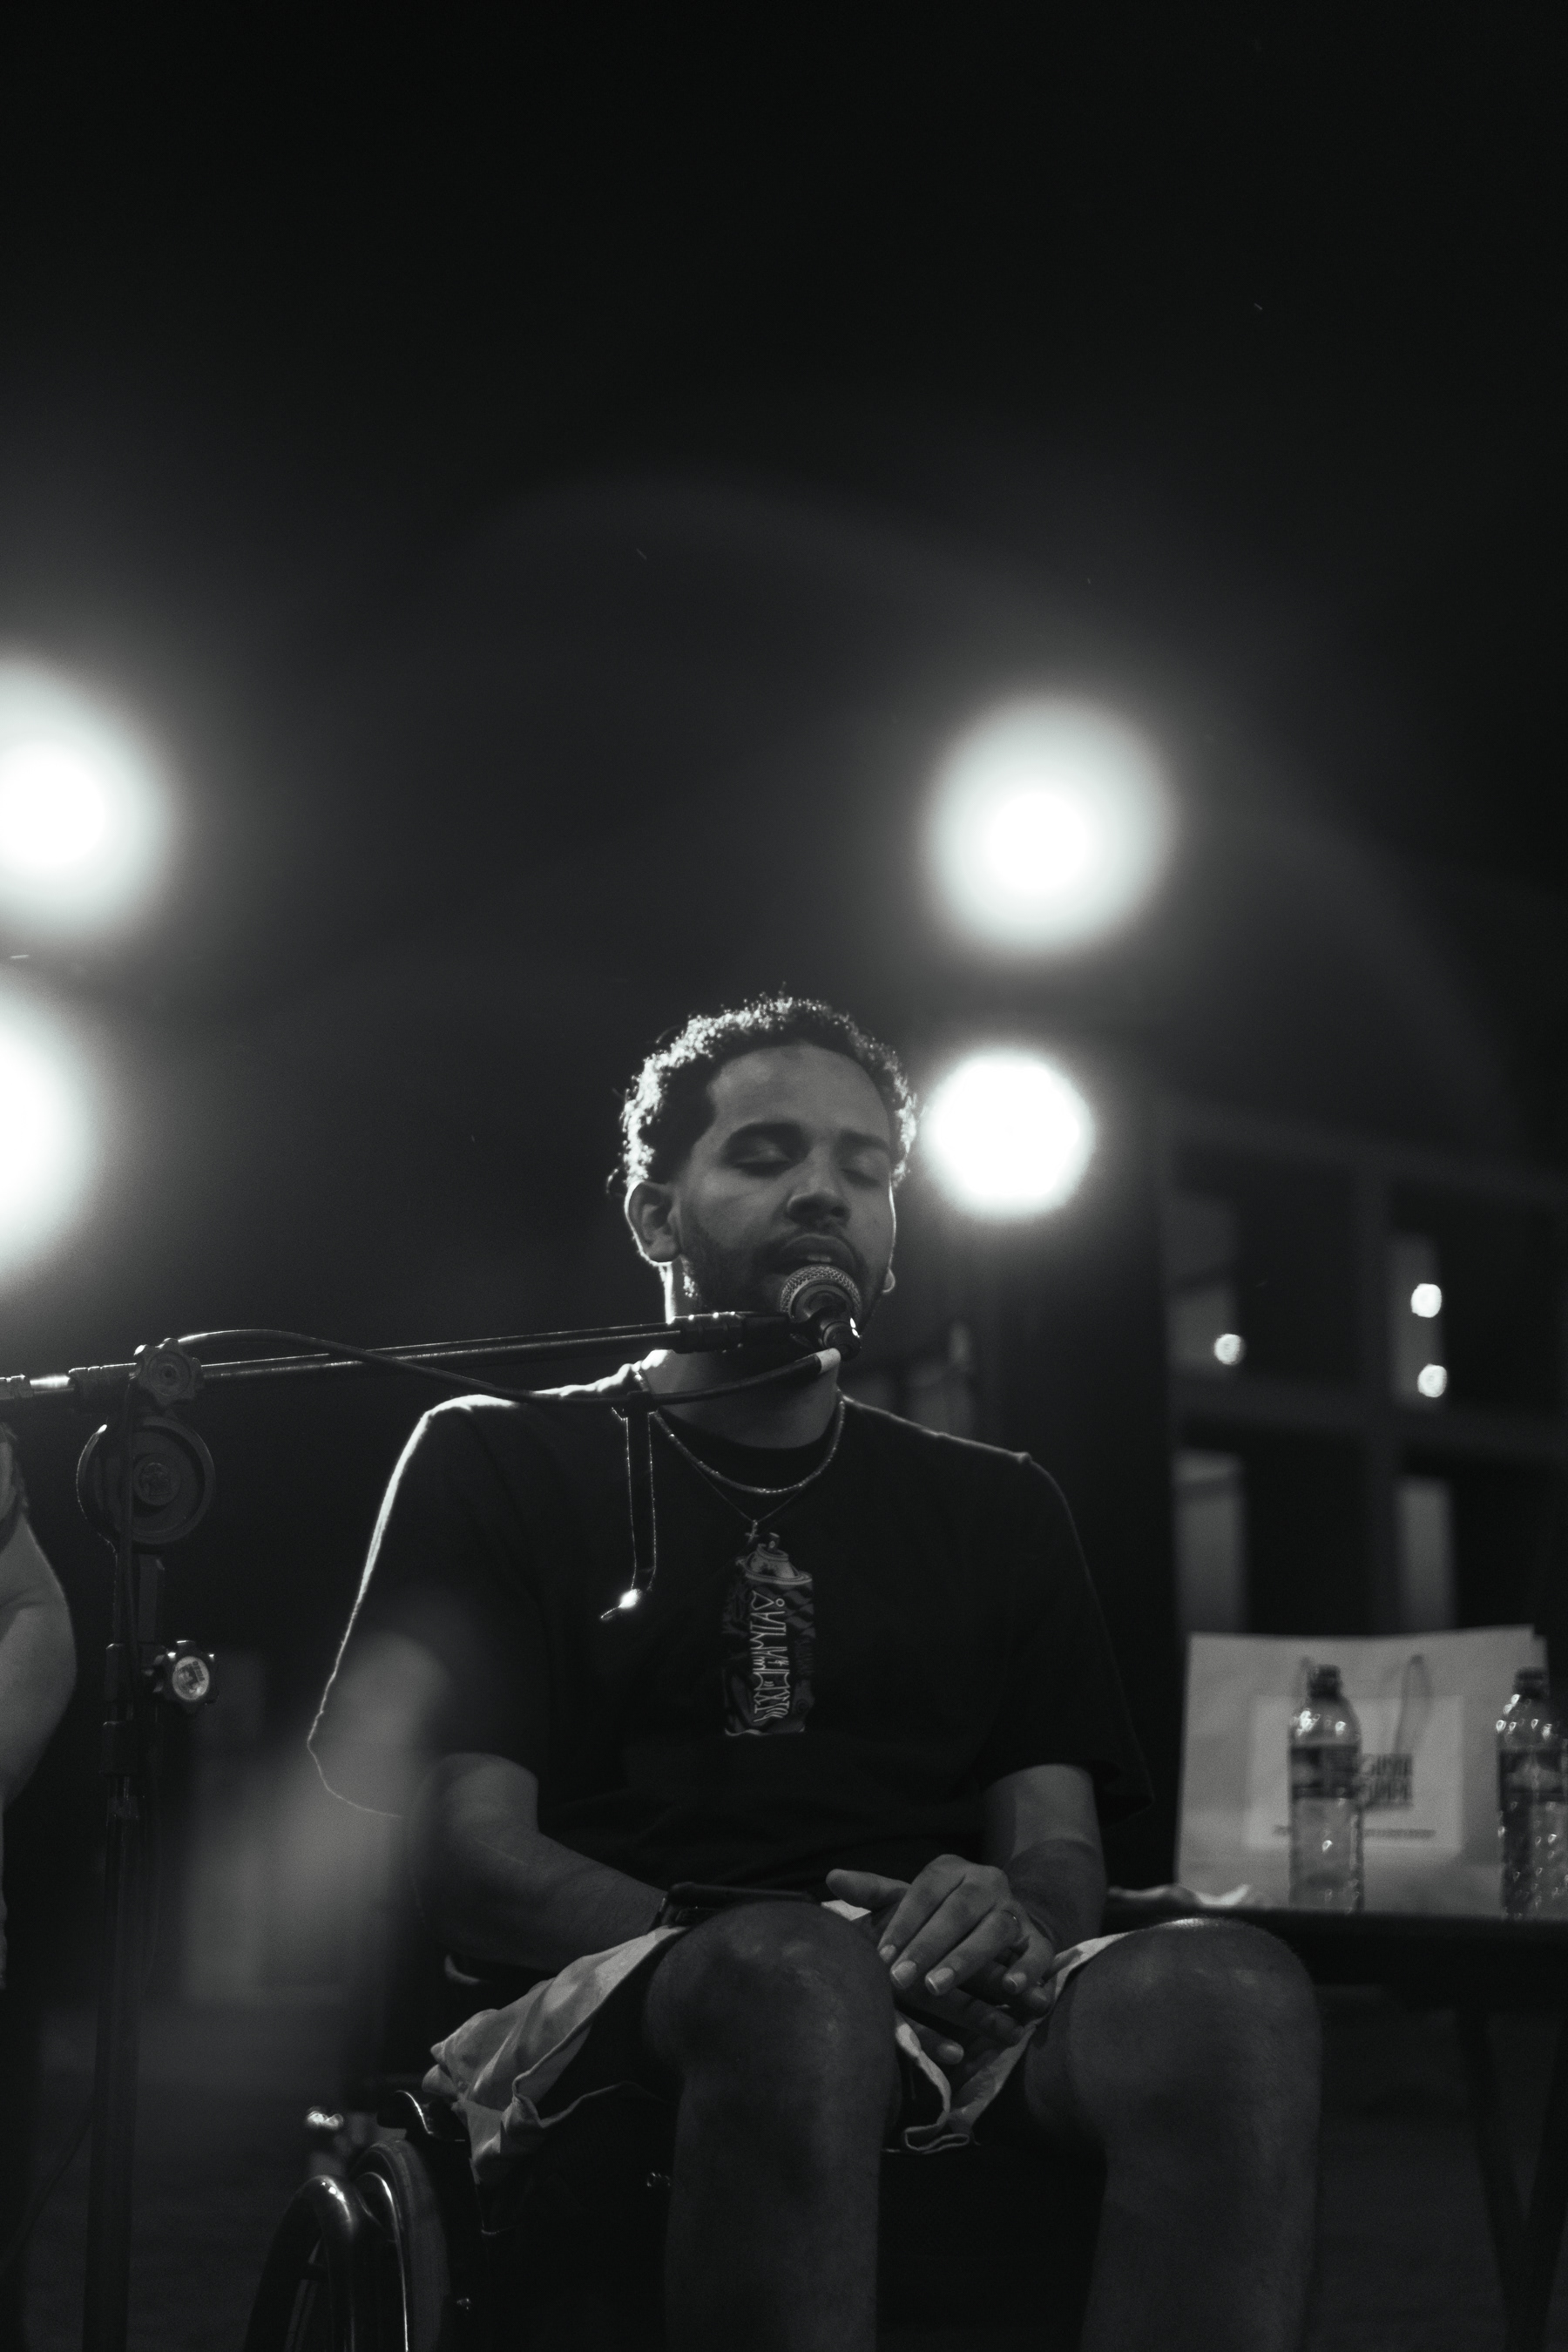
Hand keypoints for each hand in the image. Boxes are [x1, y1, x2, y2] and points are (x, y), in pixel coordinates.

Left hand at [828, 1857, 1060, 2021]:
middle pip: (957, 1910)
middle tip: (901, 1980)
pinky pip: (1037, 1953)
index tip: (881, 1957)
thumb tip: (832, 1876)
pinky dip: (1026, 1970)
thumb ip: (872, 1892)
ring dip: (965, 1960)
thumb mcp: (905, 1901)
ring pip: (994, 1930)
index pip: (924, 1892)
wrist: (996, 1919)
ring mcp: (1014, 1910)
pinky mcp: (1038, 1939)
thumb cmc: (937, 1915)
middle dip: (927, 1947)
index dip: (902, 1923)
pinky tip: (1010, 1990)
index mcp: (951, 1870)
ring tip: (936, 1987)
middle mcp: (986, 1882)